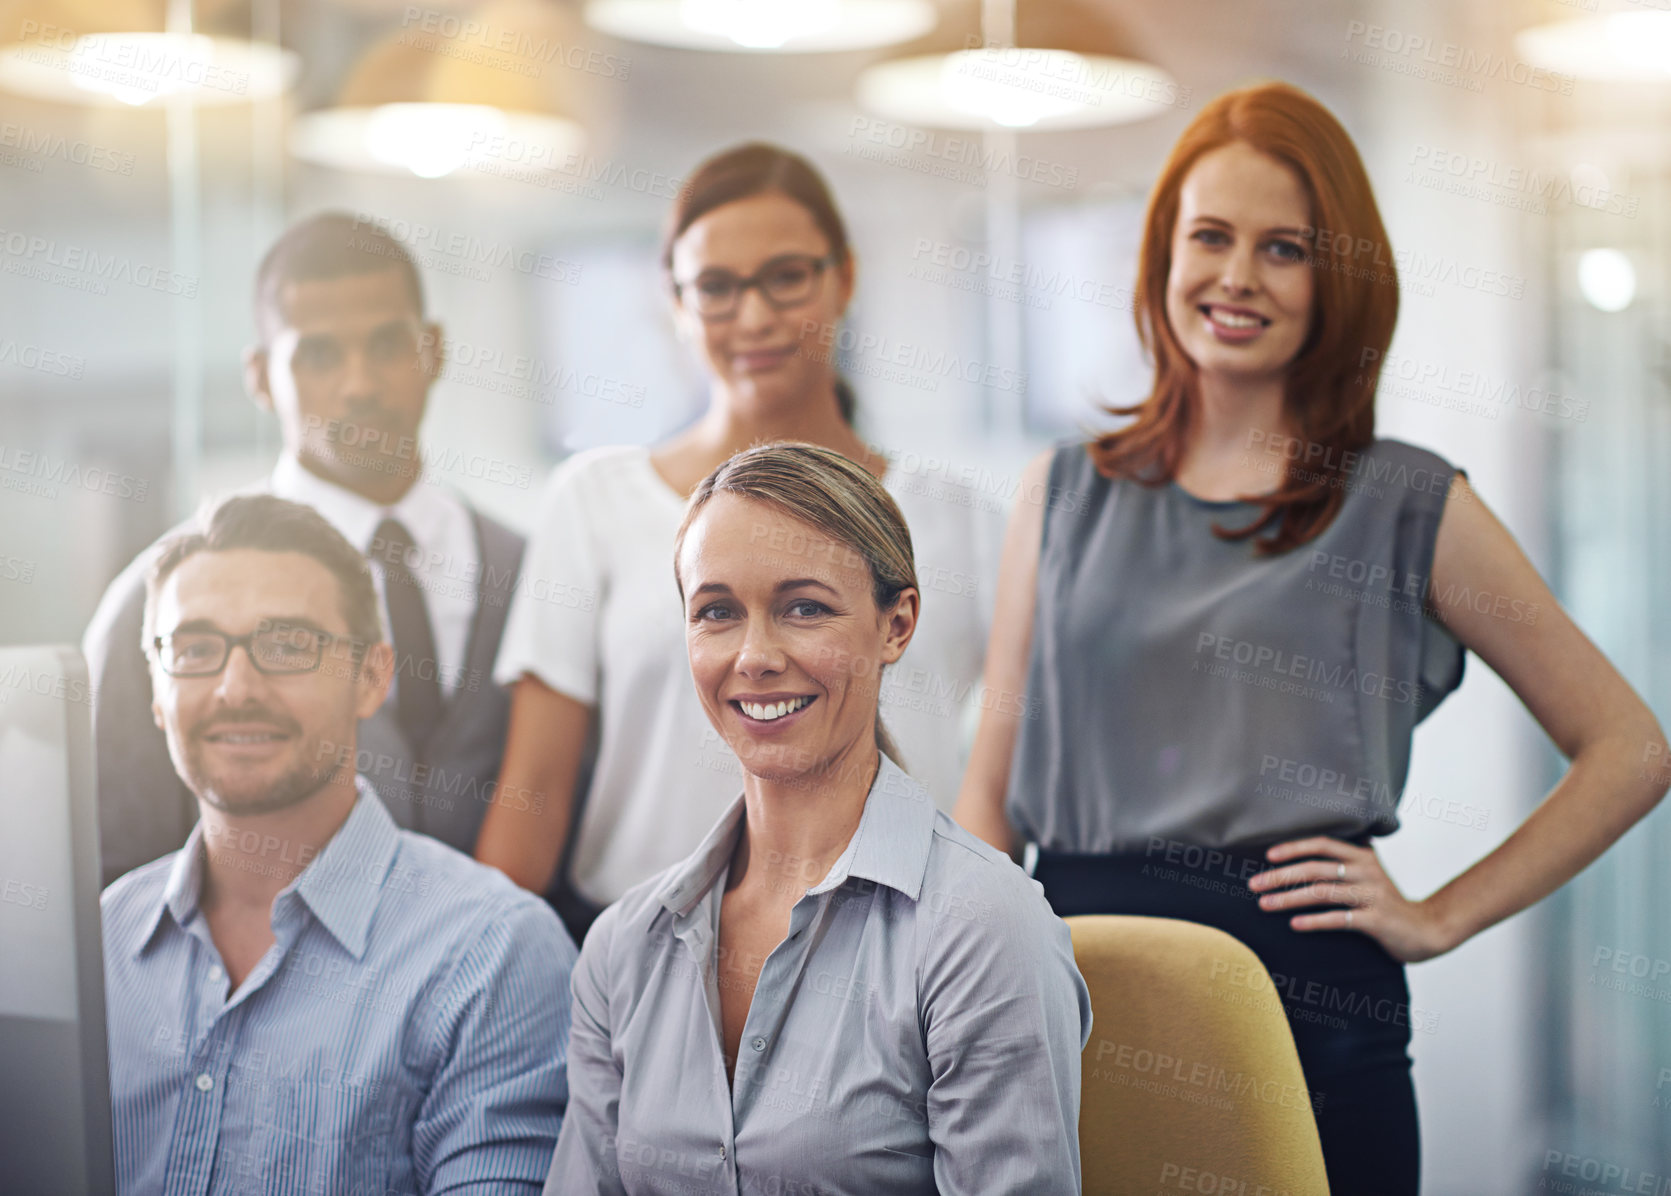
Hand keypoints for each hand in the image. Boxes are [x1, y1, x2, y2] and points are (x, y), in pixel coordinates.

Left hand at [1248, 837, 1456, 962]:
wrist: (1425, 929)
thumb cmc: (1386, 901)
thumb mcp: (1369, 873)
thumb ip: (1345, 859)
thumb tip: (1308, 847)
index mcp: (1362, 856)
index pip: (1322, 844)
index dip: (1294, 848)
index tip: (1268, 856)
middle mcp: (1367, 872)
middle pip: (1316, 868)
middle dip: (1281, 876)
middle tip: (1254, 885)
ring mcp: (1372, 896)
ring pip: (1322, 893)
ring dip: (1289, 899)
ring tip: (1264, 905)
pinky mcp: (1376, 920)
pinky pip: (1339, 919)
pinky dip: (1314, 921)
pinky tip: (1294, 925)